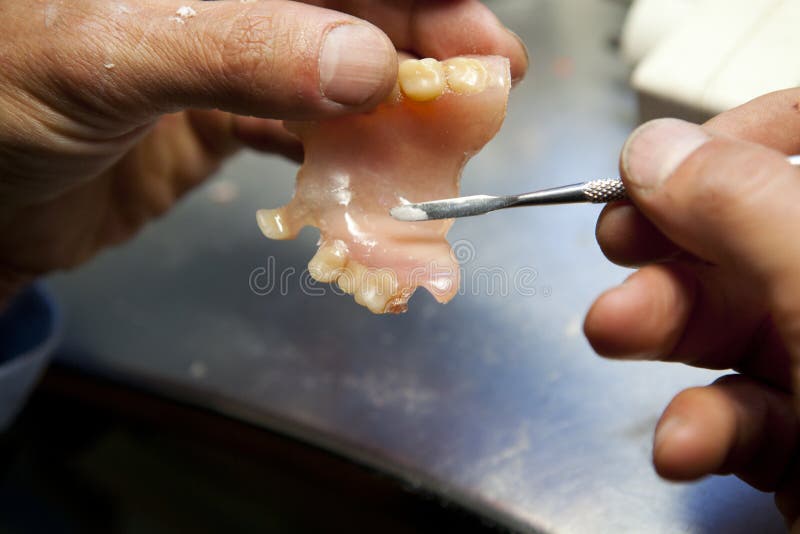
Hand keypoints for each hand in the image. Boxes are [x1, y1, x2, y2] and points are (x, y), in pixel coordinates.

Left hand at [0, 0, 527, 305]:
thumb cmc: (1, 104)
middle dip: (423, 49)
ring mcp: (227, 56)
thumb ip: (238, 49)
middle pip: (349, 8)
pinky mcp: (221, 118)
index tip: (475, 34)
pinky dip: (343, 158)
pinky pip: (302, 131)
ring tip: (445, 139)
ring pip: (334, 72)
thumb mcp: (111, 56)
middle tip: (488, 90)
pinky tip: (375, 176)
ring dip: (393, 109)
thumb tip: (370, 67)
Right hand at [584, 89, 799, 525]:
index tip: (660, 171)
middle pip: (748, 236)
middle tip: (615, 247)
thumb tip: (653, 150)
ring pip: (731, 326)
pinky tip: (685, 443)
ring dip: (660, 332)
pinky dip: (700, 425)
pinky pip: (740, 410)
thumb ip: (741, 206)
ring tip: (613, 335)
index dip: (730, 139)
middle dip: (670, 243)